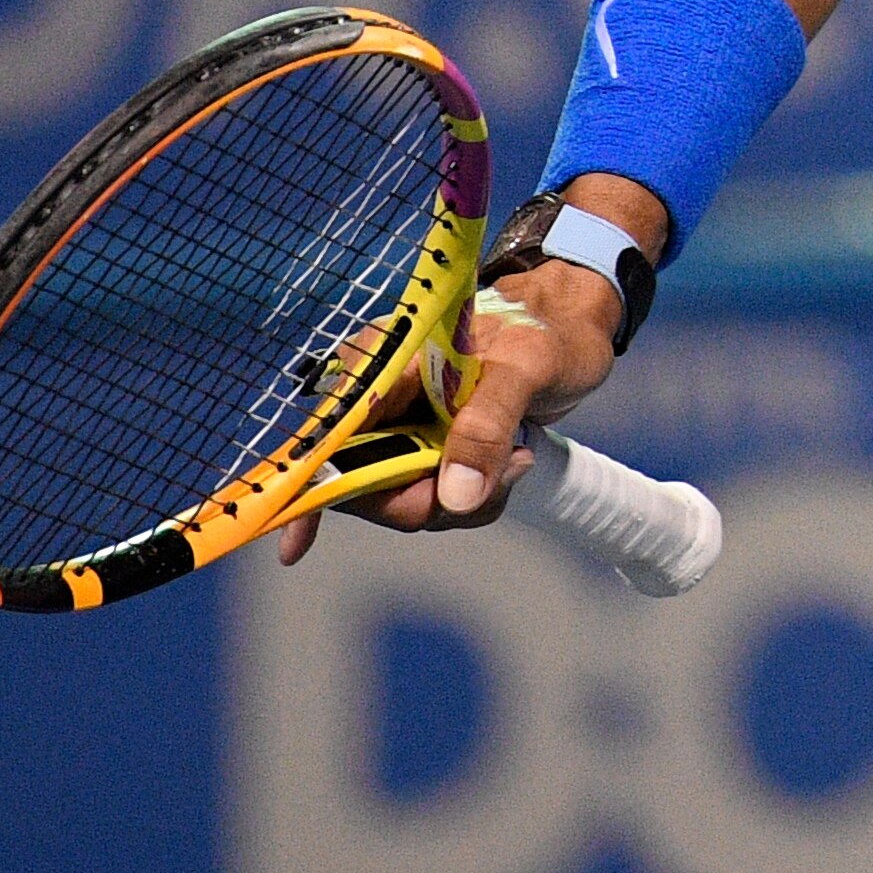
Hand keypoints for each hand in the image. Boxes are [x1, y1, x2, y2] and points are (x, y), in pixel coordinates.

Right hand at [276, 178, 662, 558]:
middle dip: (424, 501)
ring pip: (399, 499)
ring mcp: (403, 427)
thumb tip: (454, 496)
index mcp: (383, 364)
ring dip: (458, 501)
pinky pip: (431, 496)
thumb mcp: (527, 368)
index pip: (329, 436)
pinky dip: (468, 499)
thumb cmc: (550, 331)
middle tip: (496, 477)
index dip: (312, 488)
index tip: (296, 546)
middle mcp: (380, 398)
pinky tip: (507, 471)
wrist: (576, 325)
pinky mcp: (428, 448)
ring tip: (516, 461)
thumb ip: (487, 424)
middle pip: (361, 484)